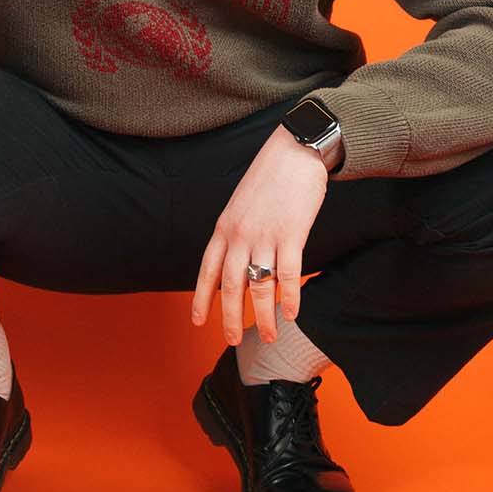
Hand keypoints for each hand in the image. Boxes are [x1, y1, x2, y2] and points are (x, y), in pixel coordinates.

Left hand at [189, 128, 330, 344]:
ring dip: (264, 317)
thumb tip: (241, 263)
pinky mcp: (292, 234)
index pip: (207, 270)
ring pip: (259, 287)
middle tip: (234, 341)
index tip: (197, 321)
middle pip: (231, 287)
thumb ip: (238, 234)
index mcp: (224, 227)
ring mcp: (265, 236)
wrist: (294, 150)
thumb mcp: (241, 205)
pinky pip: (288, 275)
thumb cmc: (270, 178)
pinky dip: (290, 297)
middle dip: (231, 318)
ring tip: (269, 336)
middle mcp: (239, 235)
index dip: (201, 298)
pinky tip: (292, 313)